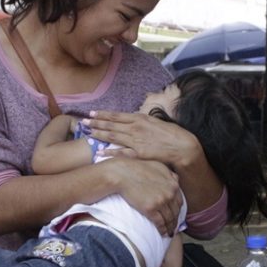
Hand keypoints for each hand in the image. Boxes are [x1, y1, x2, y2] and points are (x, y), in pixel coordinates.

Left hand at [84, 110, 199, 167]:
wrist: (183, 146)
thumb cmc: (172, 134)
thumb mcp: (156, 121)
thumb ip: (143, 120)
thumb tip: (135, 117)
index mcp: (140, 118)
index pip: (117, 115)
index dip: (103, 114)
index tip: (93, 113)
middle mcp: (136, 128)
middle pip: (112, 125)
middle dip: (96, 123)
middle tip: (84, 122)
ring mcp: (136, 141)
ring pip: (113, 137)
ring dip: (100, 134)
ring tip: (89, 133)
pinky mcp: (139, 153)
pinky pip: (122, 153)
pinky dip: (110, 152)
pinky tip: (101, 152)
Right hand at [104, 158, 182, 235]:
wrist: (122, 173)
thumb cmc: (137, 168)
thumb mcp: (157, 166)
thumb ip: (169, 174)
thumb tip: (176, 179)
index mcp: (173, 184)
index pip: (179, 201)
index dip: (178, 210)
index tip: (176, 216)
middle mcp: (170, 193)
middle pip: (176, 211)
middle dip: (175, 221)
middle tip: (174, 227)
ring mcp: (161, 201)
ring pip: (169, 219)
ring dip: (170, 227)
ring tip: (168, 232)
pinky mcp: (150, 209)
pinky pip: (160, 223)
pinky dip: (162, 229)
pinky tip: (162, 233)